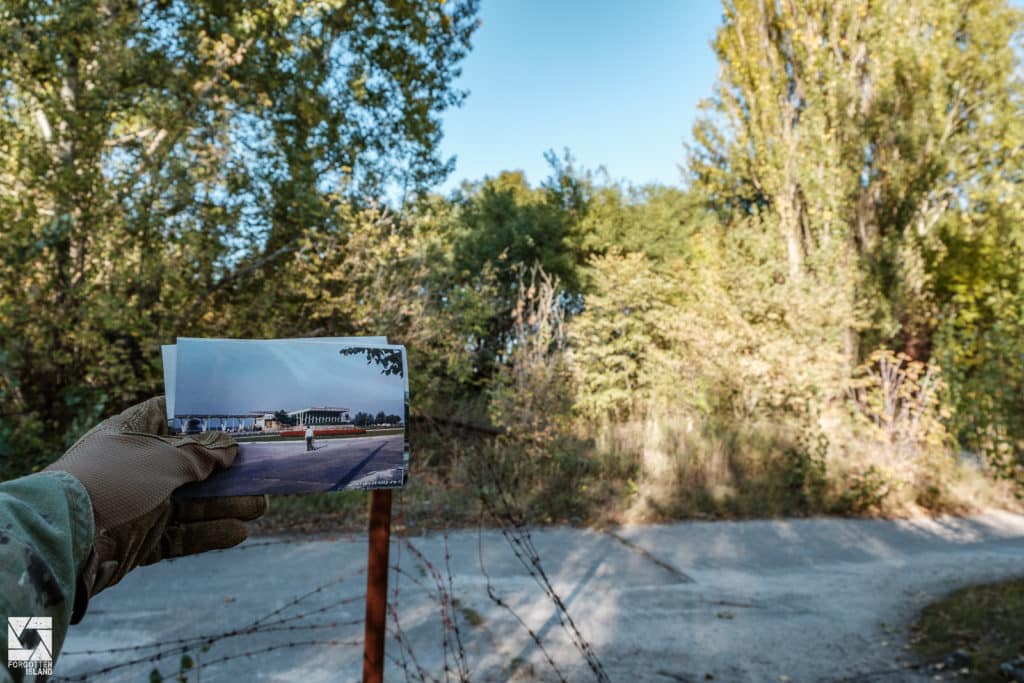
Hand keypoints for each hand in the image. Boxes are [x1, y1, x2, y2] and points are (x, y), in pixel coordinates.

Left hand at [46, 397, 266, 615]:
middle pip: (193, 464)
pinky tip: (238, 532)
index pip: (173, 414)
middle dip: (229, 470)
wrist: (66, 540)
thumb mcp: (165, 458)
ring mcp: (141, 503)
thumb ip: (203, 454)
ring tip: (260, 505)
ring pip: (194, 502)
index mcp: (135, 433)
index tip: (241, 420)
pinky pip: (183, 535)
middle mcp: (139, 466)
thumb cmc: (113, 480)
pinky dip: (210, 533)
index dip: (206, 417)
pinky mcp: (142, 539)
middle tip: (262, 471)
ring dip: (228, 503)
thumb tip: (232, 449)